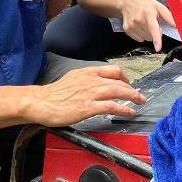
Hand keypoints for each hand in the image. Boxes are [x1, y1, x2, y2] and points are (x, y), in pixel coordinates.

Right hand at [26, 65, 146, 126]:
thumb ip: (85, 80)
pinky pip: (112, 106)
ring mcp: (91, 93)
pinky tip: (130, 112)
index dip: (124, 76)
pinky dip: (124, 108)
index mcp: (86, 72)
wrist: (41, 102)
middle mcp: (91, 80)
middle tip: (139, 95)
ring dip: (132, 96)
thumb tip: (94, 86)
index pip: (111, 70)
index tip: (128, 83)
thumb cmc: (53, 94)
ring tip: (140, 101)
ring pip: (118, 91)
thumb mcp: (71, 79)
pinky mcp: (89, 107)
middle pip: (118, 80)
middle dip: (132, 88)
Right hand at [118, 0, 175, 51]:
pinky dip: (142, 35)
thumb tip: (177, 25)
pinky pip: (139, 39)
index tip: (158, 48)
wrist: (126, 2)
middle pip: (151, 36)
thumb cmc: (144, 4)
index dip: (156, 39)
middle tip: (153, 23)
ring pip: (146, 38)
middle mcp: (138, 19)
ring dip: (149, 34)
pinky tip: (140, 26)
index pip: (153, 28)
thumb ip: (168, 16)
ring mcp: (132, 25)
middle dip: (156, 32)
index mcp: (148, 13)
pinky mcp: (127, 30)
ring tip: (146, 23)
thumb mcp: (158, 6)